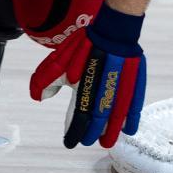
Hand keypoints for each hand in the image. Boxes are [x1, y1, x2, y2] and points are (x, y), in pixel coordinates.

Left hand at [30, 2, 145, 148]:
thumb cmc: (83, 46)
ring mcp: (121, 81)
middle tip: (88, 142)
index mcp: (84, 79)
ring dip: (112, 131)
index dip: (74, 130)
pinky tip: (129, 129)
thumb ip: (46, 79)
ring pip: (117, 113)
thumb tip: (38, 98)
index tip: (70, 141)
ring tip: (107, 143)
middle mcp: (103, 82)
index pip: (78, 112)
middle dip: (92, 132)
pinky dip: (132, 118)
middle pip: (98, 115)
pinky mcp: (135, 79)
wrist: (112, 28)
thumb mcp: (59, 59)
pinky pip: (135, 102)